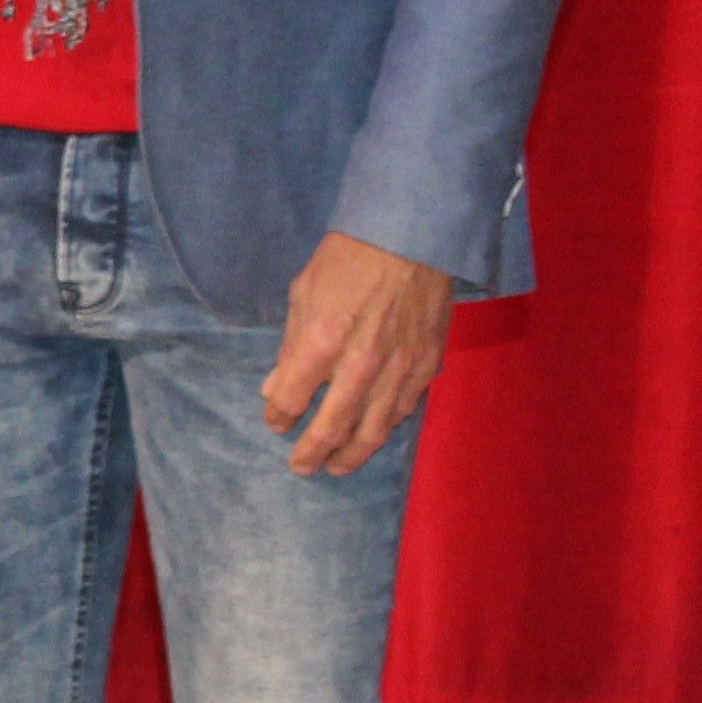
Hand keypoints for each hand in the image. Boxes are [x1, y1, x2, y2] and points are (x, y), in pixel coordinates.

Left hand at [262, 229, 455, 473]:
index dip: (278, 416)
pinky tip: (372, 434)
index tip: (276, 421)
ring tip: (336, 467)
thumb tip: (275, 386)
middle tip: (301, 466)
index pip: (290, 399)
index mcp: (321, 342)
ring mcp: (398, 370)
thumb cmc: (349, 258)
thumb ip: (290, 345)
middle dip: (311, 453)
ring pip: (372, 432)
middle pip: (331, 429)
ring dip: (350, 456)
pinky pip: (403, 411)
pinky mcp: (426, 367)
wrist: (412, 236)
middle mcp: (360, 365)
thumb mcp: (303, 293)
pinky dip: (384, 429)